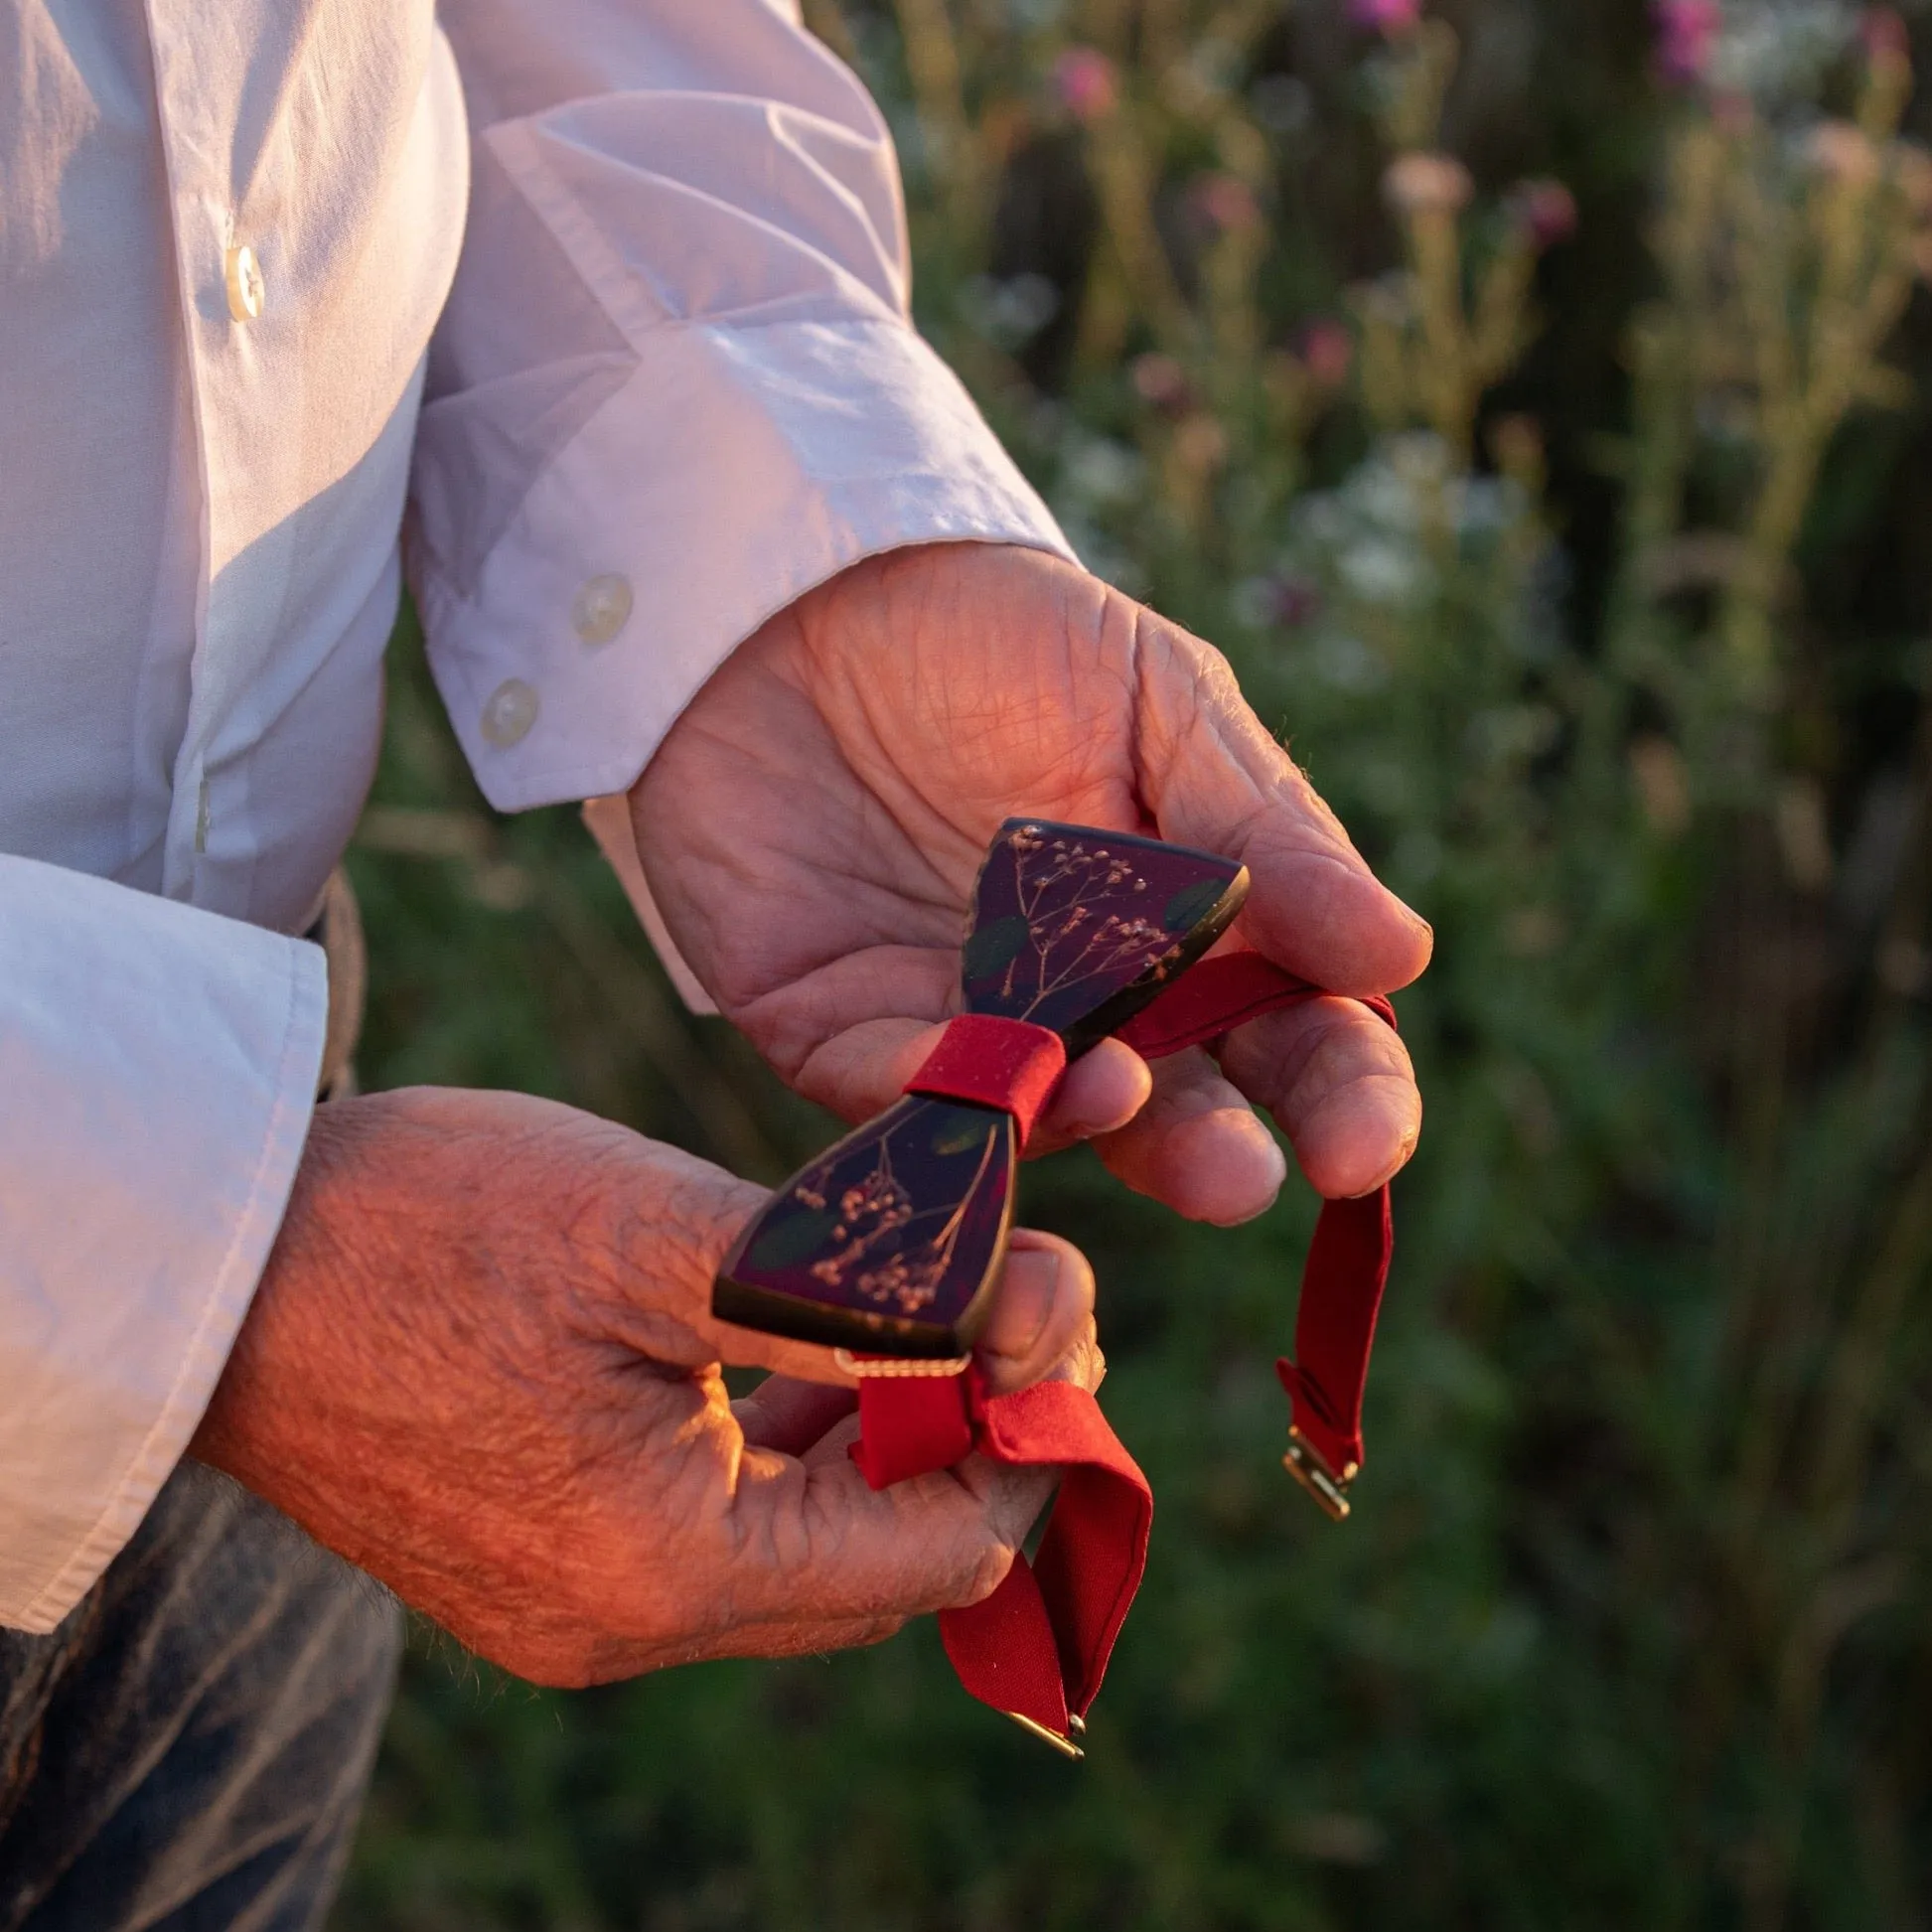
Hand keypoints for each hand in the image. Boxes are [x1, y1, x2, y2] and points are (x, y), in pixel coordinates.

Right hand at [190, 1087, 1096, 1685]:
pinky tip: (813, 1351)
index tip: (1052, 1316)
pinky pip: (715, 1533)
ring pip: (800, 1550)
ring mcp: (574, 1606)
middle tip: (1002, 1305)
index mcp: (666, 1567)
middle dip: (964, 1436)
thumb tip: (1006, 1328)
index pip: (937, 1553)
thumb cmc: (426, 1225)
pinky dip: (787, 1451)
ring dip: (879, 1442)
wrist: (217, 1254)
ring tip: (923, 1314)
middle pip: (876, 1567)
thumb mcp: (663, 1235)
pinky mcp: (537, 1562)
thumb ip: (850, 1298)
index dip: (1024, 1436)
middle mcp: (625, 1623)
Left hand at [630, 543, 1429, 1225]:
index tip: (1363, 1144)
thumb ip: (1264, 830)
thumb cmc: (1004, 636)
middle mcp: (1092, 1012)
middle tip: (1241, 1179)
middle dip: (1209, 1156)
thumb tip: (1399, 955)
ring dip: (1073, 1127)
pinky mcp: (836, 1032)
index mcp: (1200, 937)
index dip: (1344, 1099)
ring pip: (1030, 1123)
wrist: (802, 594)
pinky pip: (882, 1087)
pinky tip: (962, 1072)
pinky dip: (924, 1091)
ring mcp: (964, 1032)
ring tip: (1112, 1094)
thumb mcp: (1156, 696)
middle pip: (1174, 1114)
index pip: (1298, 1040)